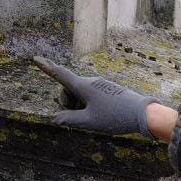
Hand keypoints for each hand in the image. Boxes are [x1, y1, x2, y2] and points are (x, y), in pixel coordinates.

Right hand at [33, 56, 155, 136]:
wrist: (144, 114)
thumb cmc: (115, 117)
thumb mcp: (89, 122)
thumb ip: (70, 120)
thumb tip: (54, 119)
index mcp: (84, 86)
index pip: (60, 75)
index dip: (47, 67)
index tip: (35, 58)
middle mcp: (90, 82)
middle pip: (69, 89)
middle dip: (68, 102)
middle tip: (79, 117)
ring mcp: (100, 85)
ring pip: (80, 93)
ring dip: (79, 105)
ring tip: (93, 117)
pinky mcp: (108, 90)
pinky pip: (91, 95)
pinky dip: (89, 104)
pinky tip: (101, 115)